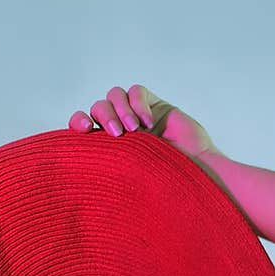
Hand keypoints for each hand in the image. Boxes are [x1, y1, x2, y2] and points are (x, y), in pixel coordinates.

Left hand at [68, 84, 222, 166]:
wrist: (196, 173)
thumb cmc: (164, 184)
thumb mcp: (131, 178)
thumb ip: (110, 169)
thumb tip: (83, 178)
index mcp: (108, 147)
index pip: (83, 125)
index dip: (78, 122)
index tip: (84, 130)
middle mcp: (120, 128)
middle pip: (98, 107)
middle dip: (104, 117)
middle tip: (117, 134)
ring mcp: (136, 114)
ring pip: (114, 95)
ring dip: (120, 109)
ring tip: (135, 130)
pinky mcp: (154, 104)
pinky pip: (137, 92)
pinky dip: (138, 103)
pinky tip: (148, 123)